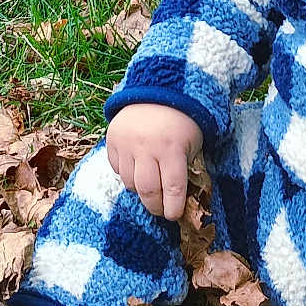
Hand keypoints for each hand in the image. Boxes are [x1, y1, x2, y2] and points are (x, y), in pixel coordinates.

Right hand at [105, 103, 203, 220]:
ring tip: (150, 186)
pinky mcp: (112, 140)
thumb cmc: (182, 121)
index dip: (173, 207)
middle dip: (155, 206)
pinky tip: (137, 168)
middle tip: (160, 210)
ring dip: (140, 190)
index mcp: (172, 148)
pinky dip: (126, 174)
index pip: (172, 188)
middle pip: (147, 190)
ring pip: (129, 182)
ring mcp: (126, 144)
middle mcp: (147, 147)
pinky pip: (116, 168)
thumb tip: (181, 199)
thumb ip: (187, 168)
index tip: (173, 215)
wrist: (157, 90)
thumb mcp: (193, 143)